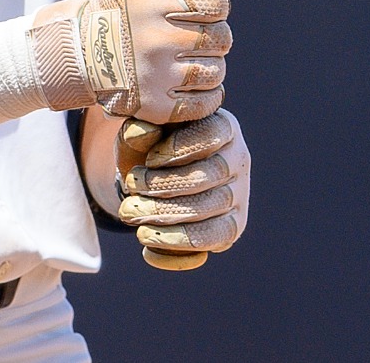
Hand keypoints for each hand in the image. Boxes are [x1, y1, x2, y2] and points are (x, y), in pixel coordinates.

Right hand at [28, 0, 230, 122]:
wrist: (80, 52)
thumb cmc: (118, 7)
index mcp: (153, 2)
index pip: (216, 3)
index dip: (216, 5)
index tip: (204, 9)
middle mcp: (155, 39)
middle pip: (220, 38)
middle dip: (216, 35)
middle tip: (199, 35)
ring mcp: (155, 75)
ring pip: (216, 71)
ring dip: (212, 64)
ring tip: (194, 58)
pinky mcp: (155, 105)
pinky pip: (204, 103)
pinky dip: (209, 94)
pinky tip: (197, 83)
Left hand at [118, 109, 248, 257]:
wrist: (156, 183)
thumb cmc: (151, 150)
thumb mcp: (141, 137)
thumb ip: (138, 132)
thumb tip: (140, 130)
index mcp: (222, 126)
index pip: (211, 133)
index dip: (178, 149)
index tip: (149, 160)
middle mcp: (238, 160)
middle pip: (209, 175)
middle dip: (165, 185)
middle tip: (132, 187)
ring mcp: (239, 195)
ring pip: (209, 208)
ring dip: (165, 214)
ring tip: (130, 213)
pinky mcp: (233, 226)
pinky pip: (211, 239)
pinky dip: (176, 242)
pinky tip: (146, 239)